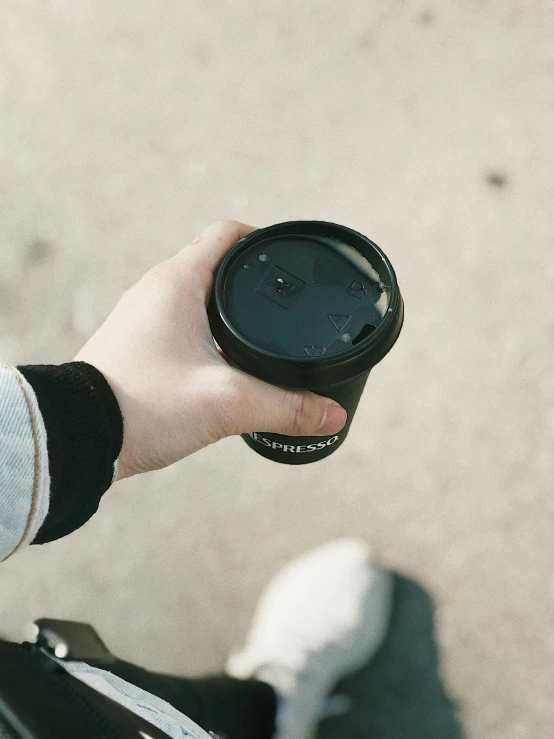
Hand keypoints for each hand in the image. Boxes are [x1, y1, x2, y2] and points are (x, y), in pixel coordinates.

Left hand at [75, 220, 346, 479]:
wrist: (78, 437)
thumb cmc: (142, 406)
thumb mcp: (226, 403)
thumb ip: (286, 406)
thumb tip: (333, 413)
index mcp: (179, 281)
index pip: (230, 233)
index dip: (267, 238)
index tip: (294, 261)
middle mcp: (157, 290)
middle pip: (217, 266)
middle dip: (255, 284)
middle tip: (287, 308)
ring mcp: (143, 317)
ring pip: (198, 299)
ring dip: (230, 314)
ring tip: (262, 341)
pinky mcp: (137, 345)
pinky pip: (181, 325)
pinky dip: (209, 336)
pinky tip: (225, 367)